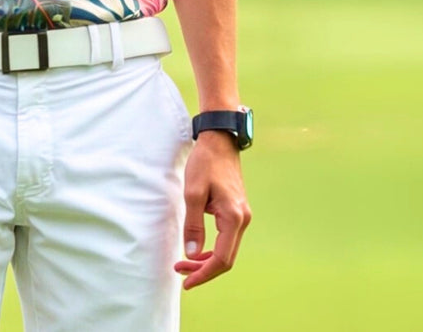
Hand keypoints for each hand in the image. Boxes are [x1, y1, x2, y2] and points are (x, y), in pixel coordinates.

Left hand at [174, 130, 250, 288]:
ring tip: (184, 263)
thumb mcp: (193, 192)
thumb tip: (192, 254)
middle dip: (203, 269)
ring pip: (227, 249)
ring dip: (207, 260)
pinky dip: (212, 248)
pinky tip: (197, 249)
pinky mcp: (237, 211)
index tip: (186, 282)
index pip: (221, 259)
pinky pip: (227, 238)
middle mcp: (242, 220)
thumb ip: (193, 224)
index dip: (204, 274)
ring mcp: (242, 216)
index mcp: (234, 218)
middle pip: (226, 258)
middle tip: (180, 272)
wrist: (219, 140)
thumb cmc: (205, 163)